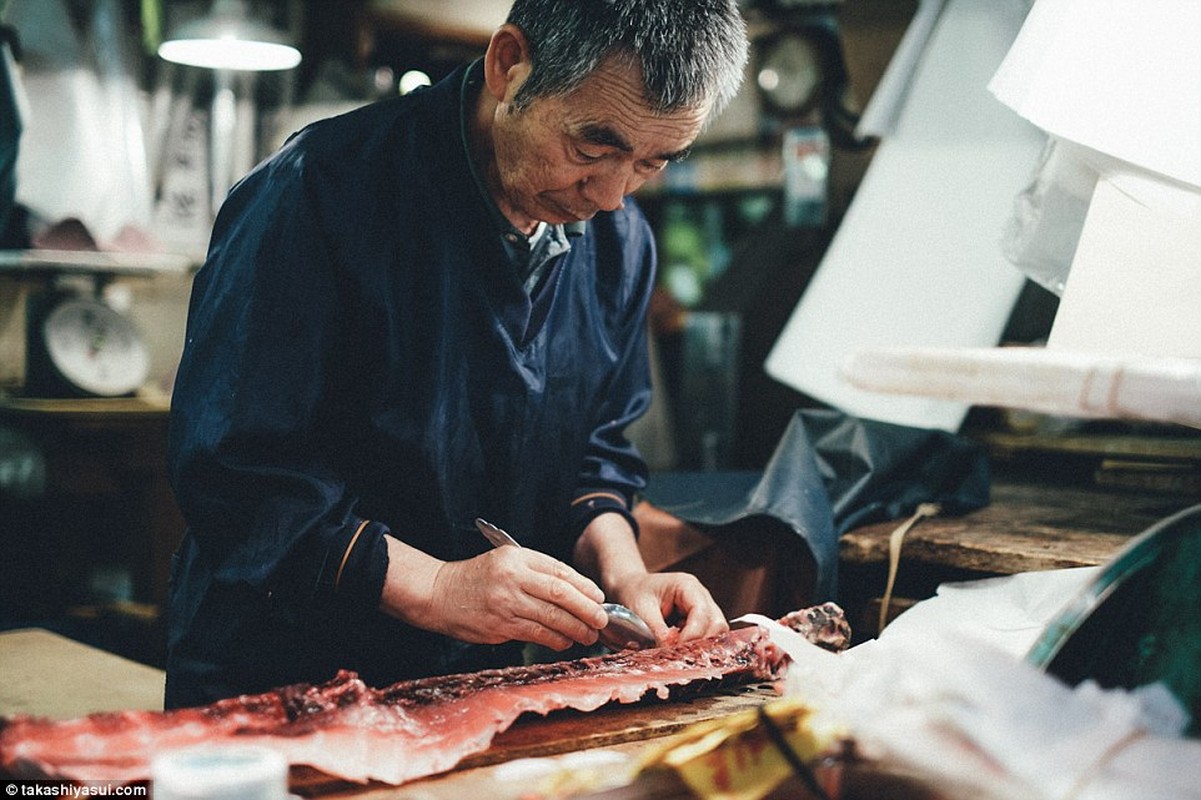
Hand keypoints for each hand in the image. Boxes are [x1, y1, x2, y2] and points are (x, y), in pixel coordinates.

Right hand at [380, 535, 608, 650]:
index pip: (559, 571)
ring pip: (550, 617)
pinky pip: (535, 634)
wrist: (438, 593)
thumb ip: (537, 572)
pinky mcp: (499, 626)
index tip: (599, 597)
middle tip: (602, 620)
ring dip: (574, 629)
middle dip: (586, 609)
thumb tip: (577, 593)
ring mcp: (505, 603)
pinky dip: (554, 639)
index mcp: (516, 558)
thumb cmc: (476, 578)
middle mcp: (512, 578)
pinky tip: (565, 642)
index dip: (584, 586)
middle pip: (560, 594)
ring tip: (588, 635)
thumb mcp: (506, 561)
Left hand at [608, 571, 728, 643]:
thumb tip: (670, 649)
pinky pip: (706, 637)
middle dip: (700, 643)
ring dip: (698, 646)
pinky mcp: (699, 620)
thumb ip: (657, 630)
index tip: (677, 650)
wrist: (633, 588)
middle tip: (678, 655)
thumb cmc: (636, 593)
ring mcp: (703, 608)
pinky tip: (677, 647)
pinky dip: (694, 646)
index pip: (702, 613)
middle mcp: (701, 596)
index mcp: (688, 586)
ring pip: (715, 633)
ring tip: (676, 650)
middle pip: (716, 624)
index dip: (692, 635)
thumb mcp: (641, 610)